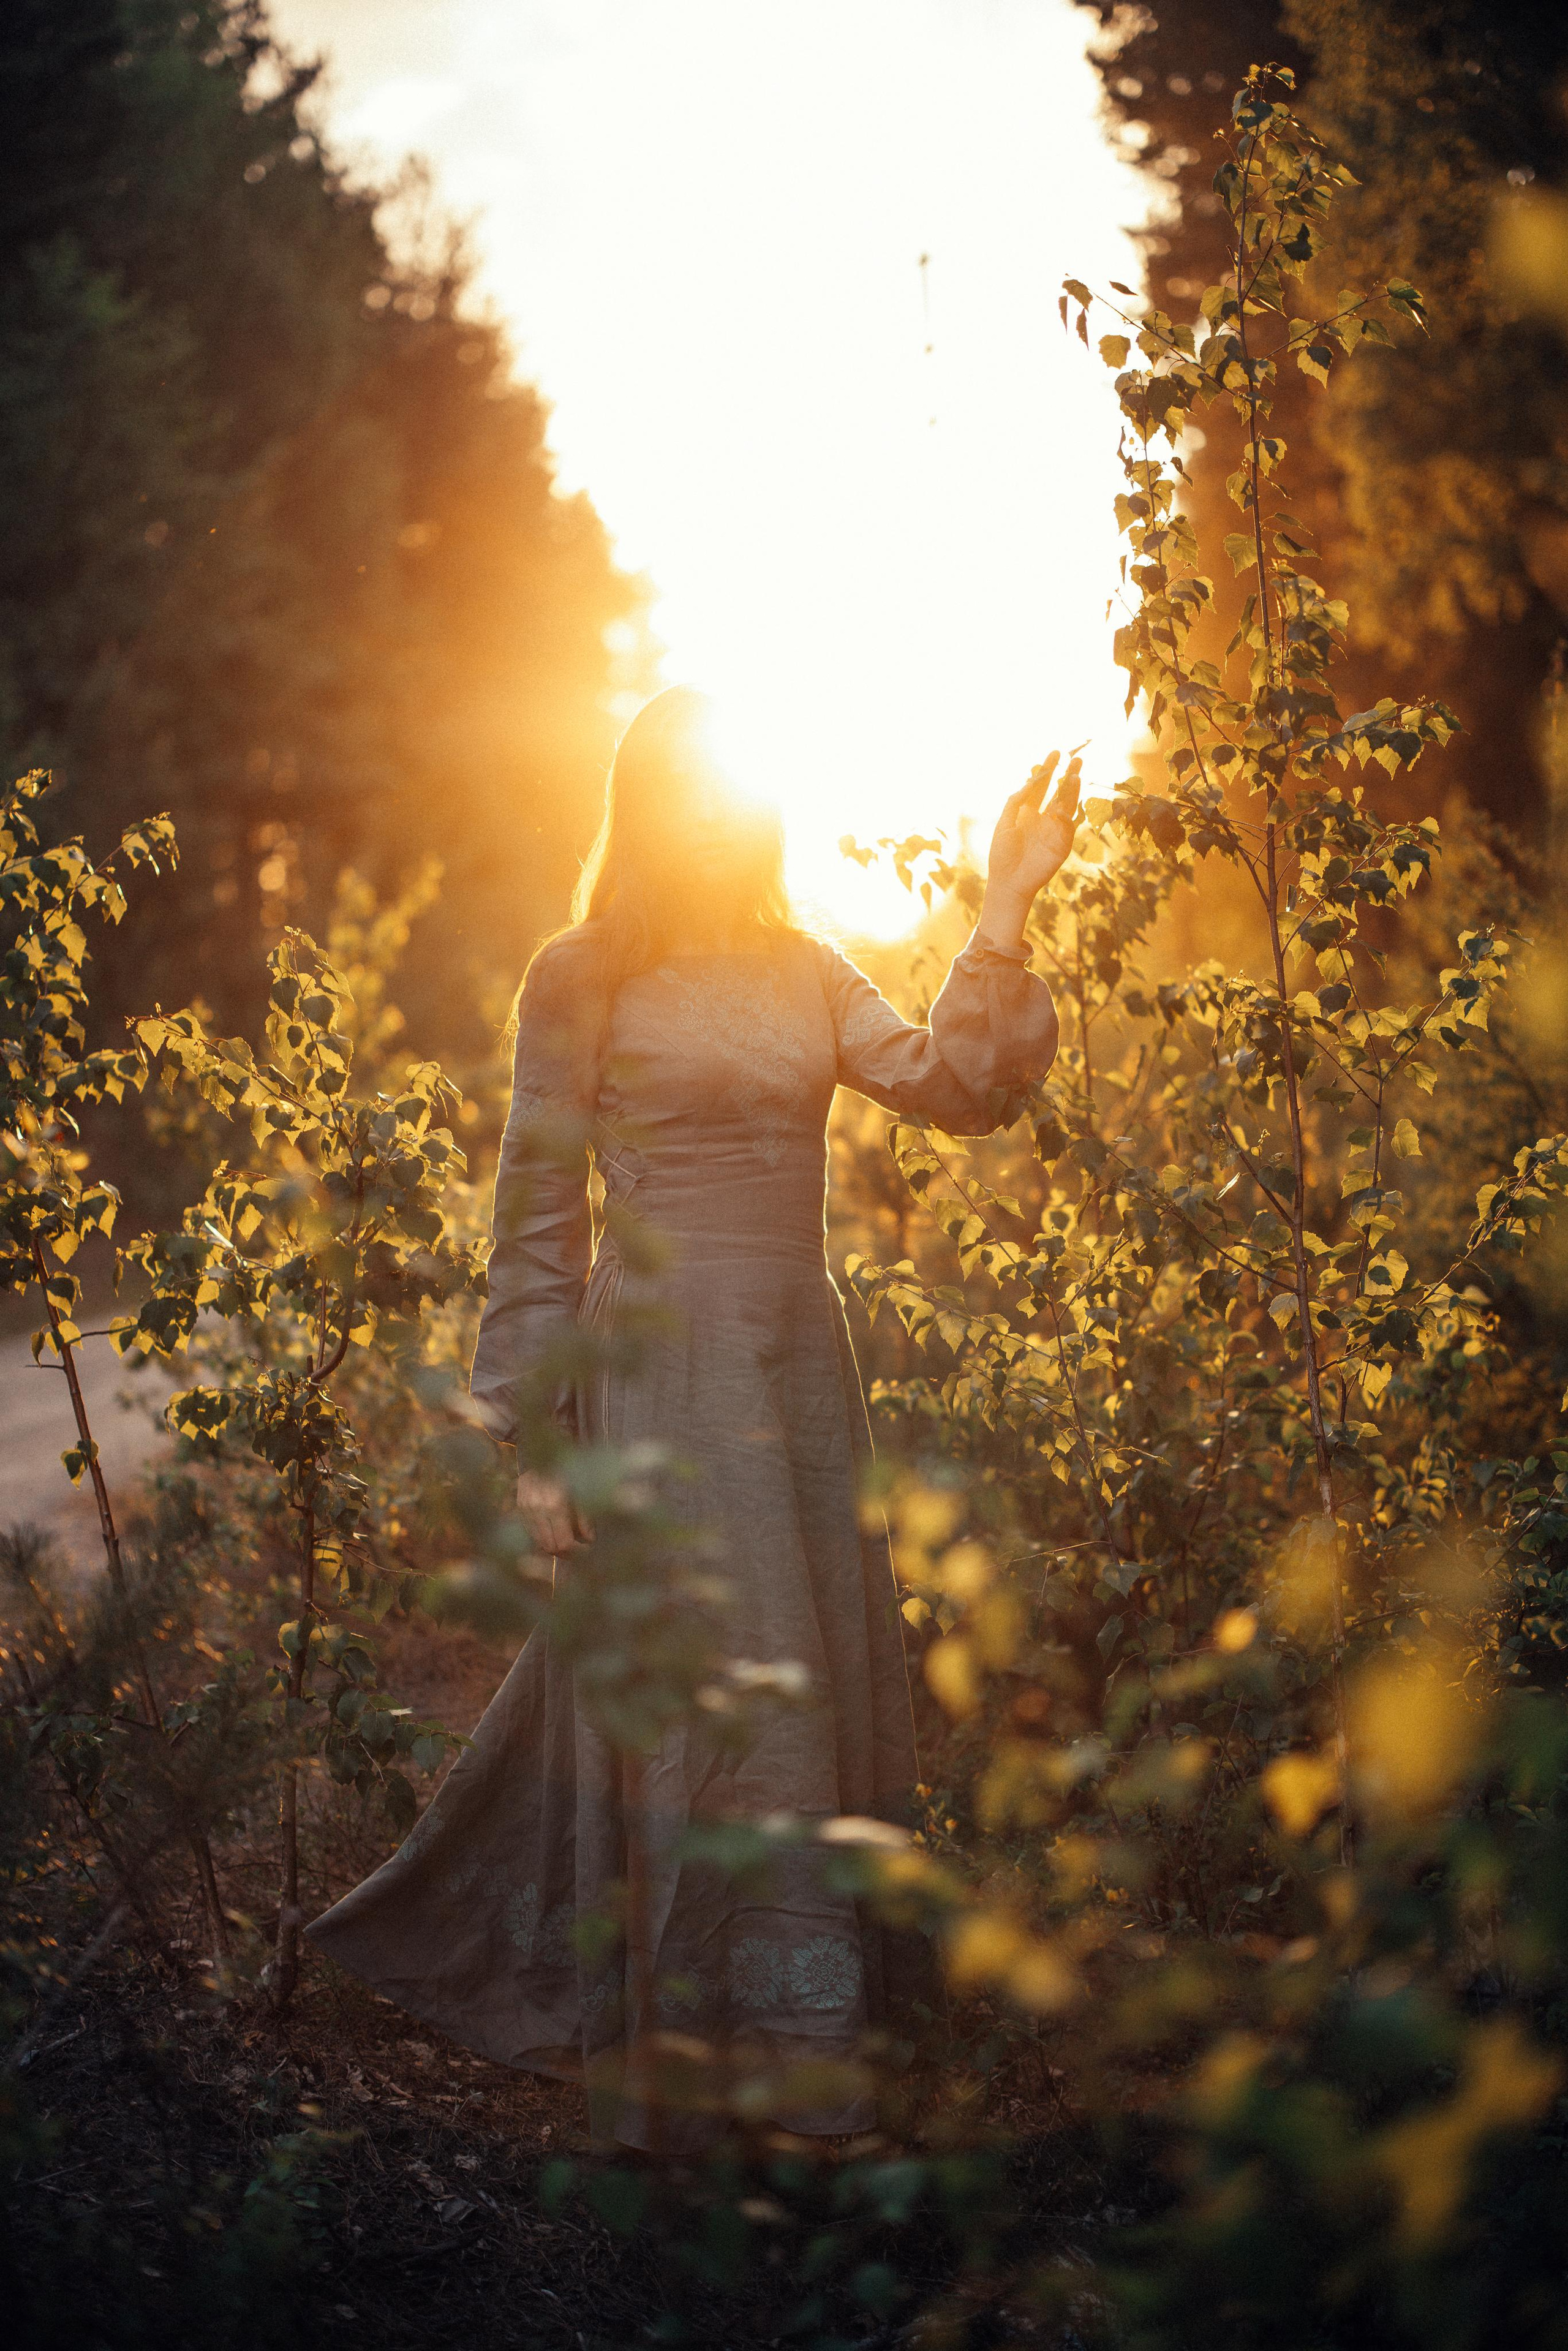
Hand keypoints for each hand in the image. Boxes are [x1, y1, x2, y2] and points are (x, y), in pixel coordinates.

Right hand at [516, 1470, 592, 1555]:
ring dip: (554, 1545)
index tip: (588, 1550)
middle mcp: (536, 1508)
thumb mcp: (584, 1490)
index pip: (563, 1543)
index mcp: (555, 1505)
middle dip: (567, 1552)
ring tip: (569, 1540)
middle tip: (580, 1549)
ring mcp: (524, 1507)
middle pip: (550, 1547)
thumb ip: (586, 1518)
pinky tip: (555, 1529)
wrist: (546, 1447)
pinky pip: (530, 1530)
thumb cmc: (571, 1466)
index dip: (578, 1552)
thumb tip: (590, 1540)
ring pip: (538, 1541)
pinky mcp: (519, 1505)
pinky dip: (543, 1535)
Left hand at [977, 750, 1083, 949]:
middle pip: (1059, 792)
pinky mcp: (1062, 844)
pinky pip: (1067, 826)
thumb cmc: (1002, 855)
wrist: (1008, 882)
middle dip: (1067, 776)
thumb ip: (1015, 802)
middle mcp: (1043, 818)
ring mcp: (1054, 830)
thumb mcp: (1004, 823)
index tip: (1055, 753)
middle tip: (1076, 759)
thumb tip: (1029, 782)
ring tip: (1075, 775)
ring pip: (1067, 806)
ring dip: (1072, 791)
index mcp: (1028, 812)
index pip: (1041, 786)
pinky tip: (1061, 807)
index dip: (1048, 770)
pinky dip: (1066, 816)